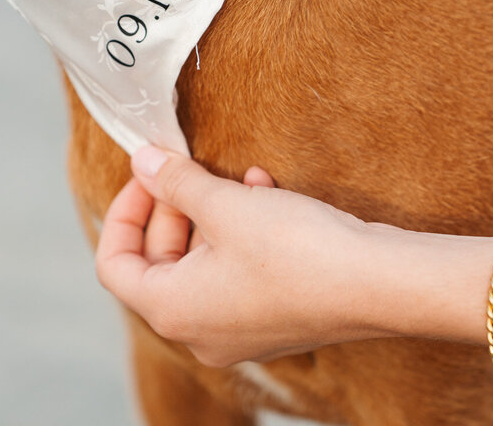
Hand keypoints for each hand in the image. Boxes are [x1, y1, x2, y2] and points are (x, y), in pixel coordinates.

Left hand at [95, 146, 389, 366]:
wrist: (377, 284)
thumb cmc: (296, 250)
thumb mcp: (225, 204)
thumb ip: (176, 182)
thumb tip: (141, 161)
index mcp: (173, 311)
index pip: (115, 265)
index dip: (123, 212)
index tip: (146, 175)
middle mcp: (199, 333)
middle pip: (159, 264)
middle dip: (173, 208)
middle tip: (190, 168)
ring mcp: (239, 332)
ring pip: (203, 265)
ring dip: (213, 214)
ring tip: (239, 177)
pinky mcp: (274, 320)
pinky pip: (239, 273)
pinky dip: (242, 233)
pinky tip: (265, 192)